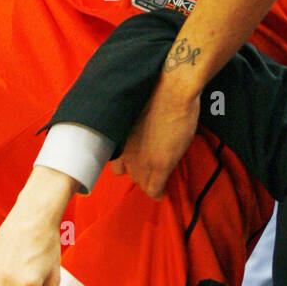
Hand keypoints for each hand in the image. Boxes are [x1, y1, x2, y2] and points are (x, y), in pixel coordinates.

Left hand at [111, 75, 199, 197]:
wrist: (172, 91)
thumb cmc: (154, 93)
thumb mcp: (134, 114)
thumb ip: (131, 129)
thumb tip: (135, 133)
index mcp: (116, 139)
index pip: (114, 162)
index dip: (127, 164)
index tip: (134, 163)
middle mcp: (125, 151)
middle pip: (127, 173)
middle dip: (138, 171)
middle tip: (150, 166)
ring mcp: (142, 161)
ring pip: (141, 183)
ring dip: (148, 181)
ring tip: (157, 177)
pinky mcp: (159, 166)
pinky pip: (154, 190)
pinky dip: (158, 193)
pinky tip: (161, 193)